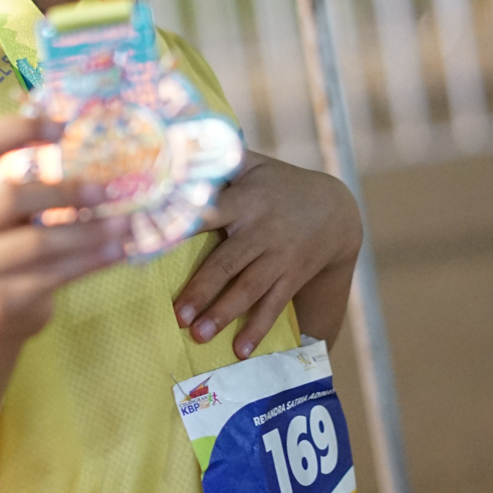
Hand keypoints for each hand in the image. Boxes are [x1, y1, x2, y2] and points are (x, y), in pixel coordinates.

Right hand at [0, 115, 127, 344]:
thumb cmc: (3, 241)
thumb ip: (25, 176)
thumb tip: (84, 137)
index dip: (21, 127)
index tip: (65, 127)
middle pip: (10, 198)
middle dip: (63, 192)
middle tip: (105, 190)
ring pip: (40, 244)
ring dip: (89, 232)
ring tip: (125, 224)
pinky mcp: (3, 298)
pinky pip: (55, 276)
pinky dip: (91, 261)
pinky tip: (118, 250)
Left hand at [173, 153, 361, 358]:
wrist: (335, 209)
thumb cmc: (279, 184)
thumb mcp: (254, 164)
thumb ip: (219, 158)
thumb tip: (177, 142)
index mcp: (245, 200)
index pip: (210, 212)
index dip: (185, 224)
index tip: (157, 241)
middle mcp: (261, 230)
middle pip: (228, 262)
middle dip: (202, 289)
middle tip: (177, 315)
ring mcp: (279, 257)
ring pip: (249, 289)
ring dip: (224, 314)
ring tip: (199, 336)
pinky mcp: (291, 277)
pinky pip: (274, 305)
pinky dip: (258, 328)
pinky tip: (241, 351)